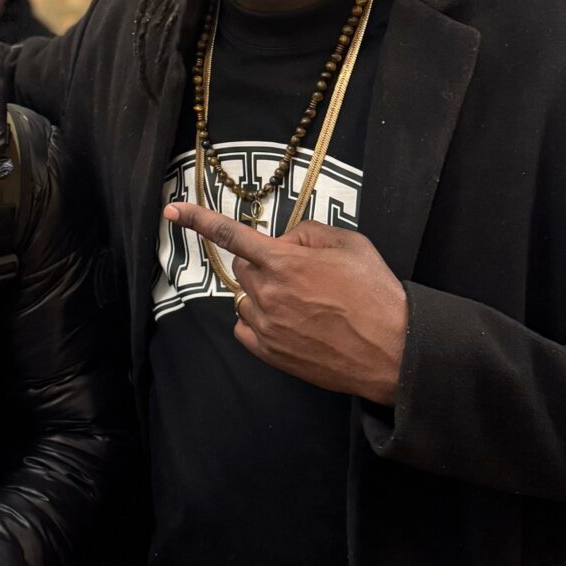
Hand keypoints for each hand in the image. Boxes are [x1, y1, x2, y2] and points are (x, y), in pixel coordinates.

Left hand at [165, 202, 407, 405]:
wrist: (392, 350)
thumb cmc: (375, 293)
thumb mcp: (350, 243)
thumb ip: (308, 233)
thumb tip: (285, 240)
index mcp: (284, 262)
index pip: (230, 234)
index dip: (198, 219)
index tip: (172, 210)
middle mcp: (267, 294)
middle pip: (244, 268)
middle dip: (264, 264)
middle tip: (302, 274)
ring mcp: (266, 327)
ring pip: (245, 299)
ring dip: (264, 294)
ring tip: (305, 304)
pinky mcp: (271, 354)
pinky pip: (245, 329)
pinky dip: (258, 321)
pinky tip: (289, 323)